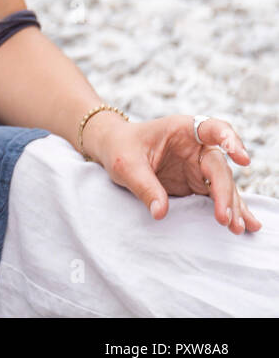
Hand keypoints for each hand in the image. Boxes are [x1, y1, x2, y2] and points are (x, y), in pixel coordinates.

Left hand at [88, 113, 260, 233]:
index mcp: (182, 130)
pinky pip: (216, 197)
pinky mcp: (196, 183)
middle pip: (219, 167)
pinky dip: (229, 210)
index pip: (213, 129)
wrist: (114, 150)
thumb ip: (144, 185)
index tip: (242, 158)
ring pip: (223, 185)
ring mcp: (198, 166)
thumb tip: (161, 213)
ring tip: (240, 228)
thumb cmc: (120, 148)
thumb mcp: (126, 164)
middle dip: (225, 193)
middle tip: (225, 218)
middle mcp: (197, 147)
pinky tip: (243, 226)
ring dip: (232, 206)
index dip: (230, 141)